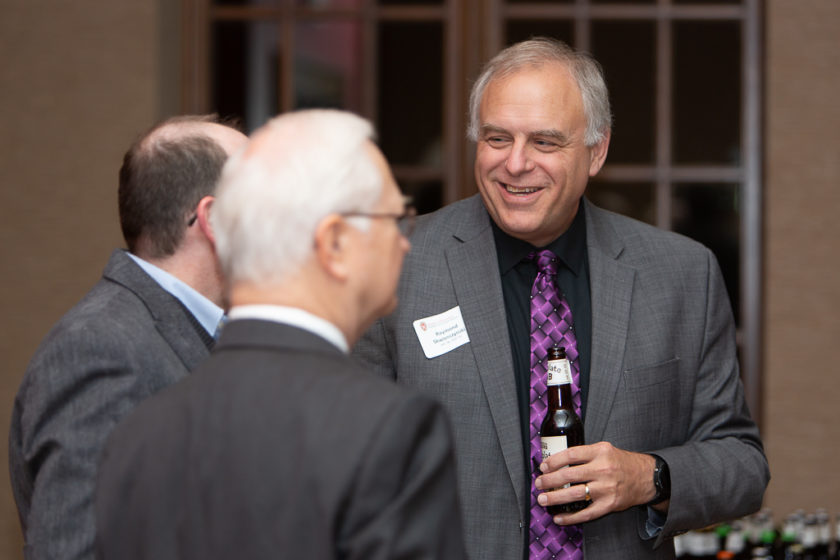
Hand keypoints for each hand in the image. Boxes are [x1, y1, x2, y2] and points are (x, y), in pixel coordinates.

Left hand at [533, 442, 663, 524]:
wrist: (646, 478)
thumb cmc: (621, 463)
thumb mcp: (604, 450)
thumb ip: (584, 454)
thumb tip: (557, 461)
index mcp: (600, 452)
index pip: (570, 455)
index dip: (553, 461)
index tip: (543, 466)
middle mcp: (603, 469)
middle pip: (569, 475)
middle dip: (549, 480)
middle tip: (539, 483)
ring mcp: (606, 488)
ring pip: (574, 494)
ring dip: (555, 498)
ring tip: (543, 499)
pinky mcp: (609, 505)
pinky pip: (586, 513)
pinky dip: (570, 517)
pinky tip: (559, 517)